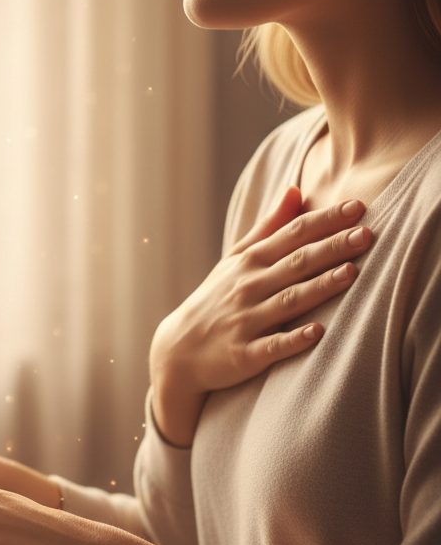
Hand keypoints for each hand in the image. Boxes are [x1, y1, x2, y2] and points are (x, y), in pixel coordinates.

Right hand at [149, 187, 372, 446]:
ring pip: (287, 301)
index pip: (292, 235)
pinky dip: (292, 339)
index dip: (325, 220)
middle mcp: (247, 288)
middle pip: (295, 263)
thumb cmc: (215, 299)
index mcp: (249, 263)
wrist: (178, 350)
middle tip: (366, 234)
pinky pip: (271, 346)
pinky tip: (317, 332)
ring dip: (318, 287)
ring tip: (350, 273)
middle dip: (331, 248)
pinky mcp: (244, 355)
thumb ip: (269, 227)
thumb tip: (296, 189)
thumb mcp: (236, 259)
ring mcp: (245, 321)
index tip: (357, 207)